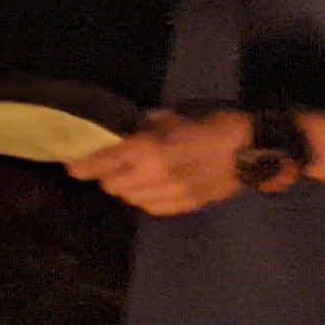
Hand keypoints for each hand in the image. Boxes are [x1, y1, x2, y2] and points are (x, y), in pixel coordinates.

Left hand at [68, 109, 250, 216]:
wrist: (252, 150)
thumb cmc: (213, 124)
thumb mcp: (176, 116)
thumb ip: (148, 125)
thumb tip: (133, 130)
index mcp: (148, 150)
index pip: (103, 163)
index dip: (84, 166)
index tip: (72, 166)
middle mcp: (152, 176)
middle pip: (112, 185)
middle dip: (107, 176)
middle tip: (112, 166)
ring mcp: (169, 195)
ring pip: (130, 199)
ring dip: (127, 189)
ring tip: (135, 176)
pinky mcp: (183, 206)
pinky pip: (151, 208)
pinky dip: (146, 199)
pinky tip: (154, 188)